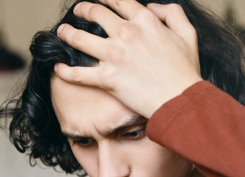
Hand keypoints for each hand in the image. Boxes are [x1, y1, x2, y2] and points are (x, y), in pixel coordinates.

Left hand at [54, 0, 202, 117]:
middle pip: (96, 14)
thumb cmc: (185, 70)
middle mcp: (126, 34)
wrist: (179, 99)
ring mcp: (114, 56)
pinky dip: (65, 71)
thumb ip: (172, 13)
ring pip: (80, 39)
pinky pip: (78, 74)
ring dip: (67, 33)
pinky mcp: (106, 78)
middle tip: (78, 11)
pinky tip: (58, 67)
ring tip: (62, 31)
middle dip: (84, 10)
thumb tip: (154, 7)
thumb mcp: (187, 33)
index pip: (119, 1)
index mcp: (145, 21)